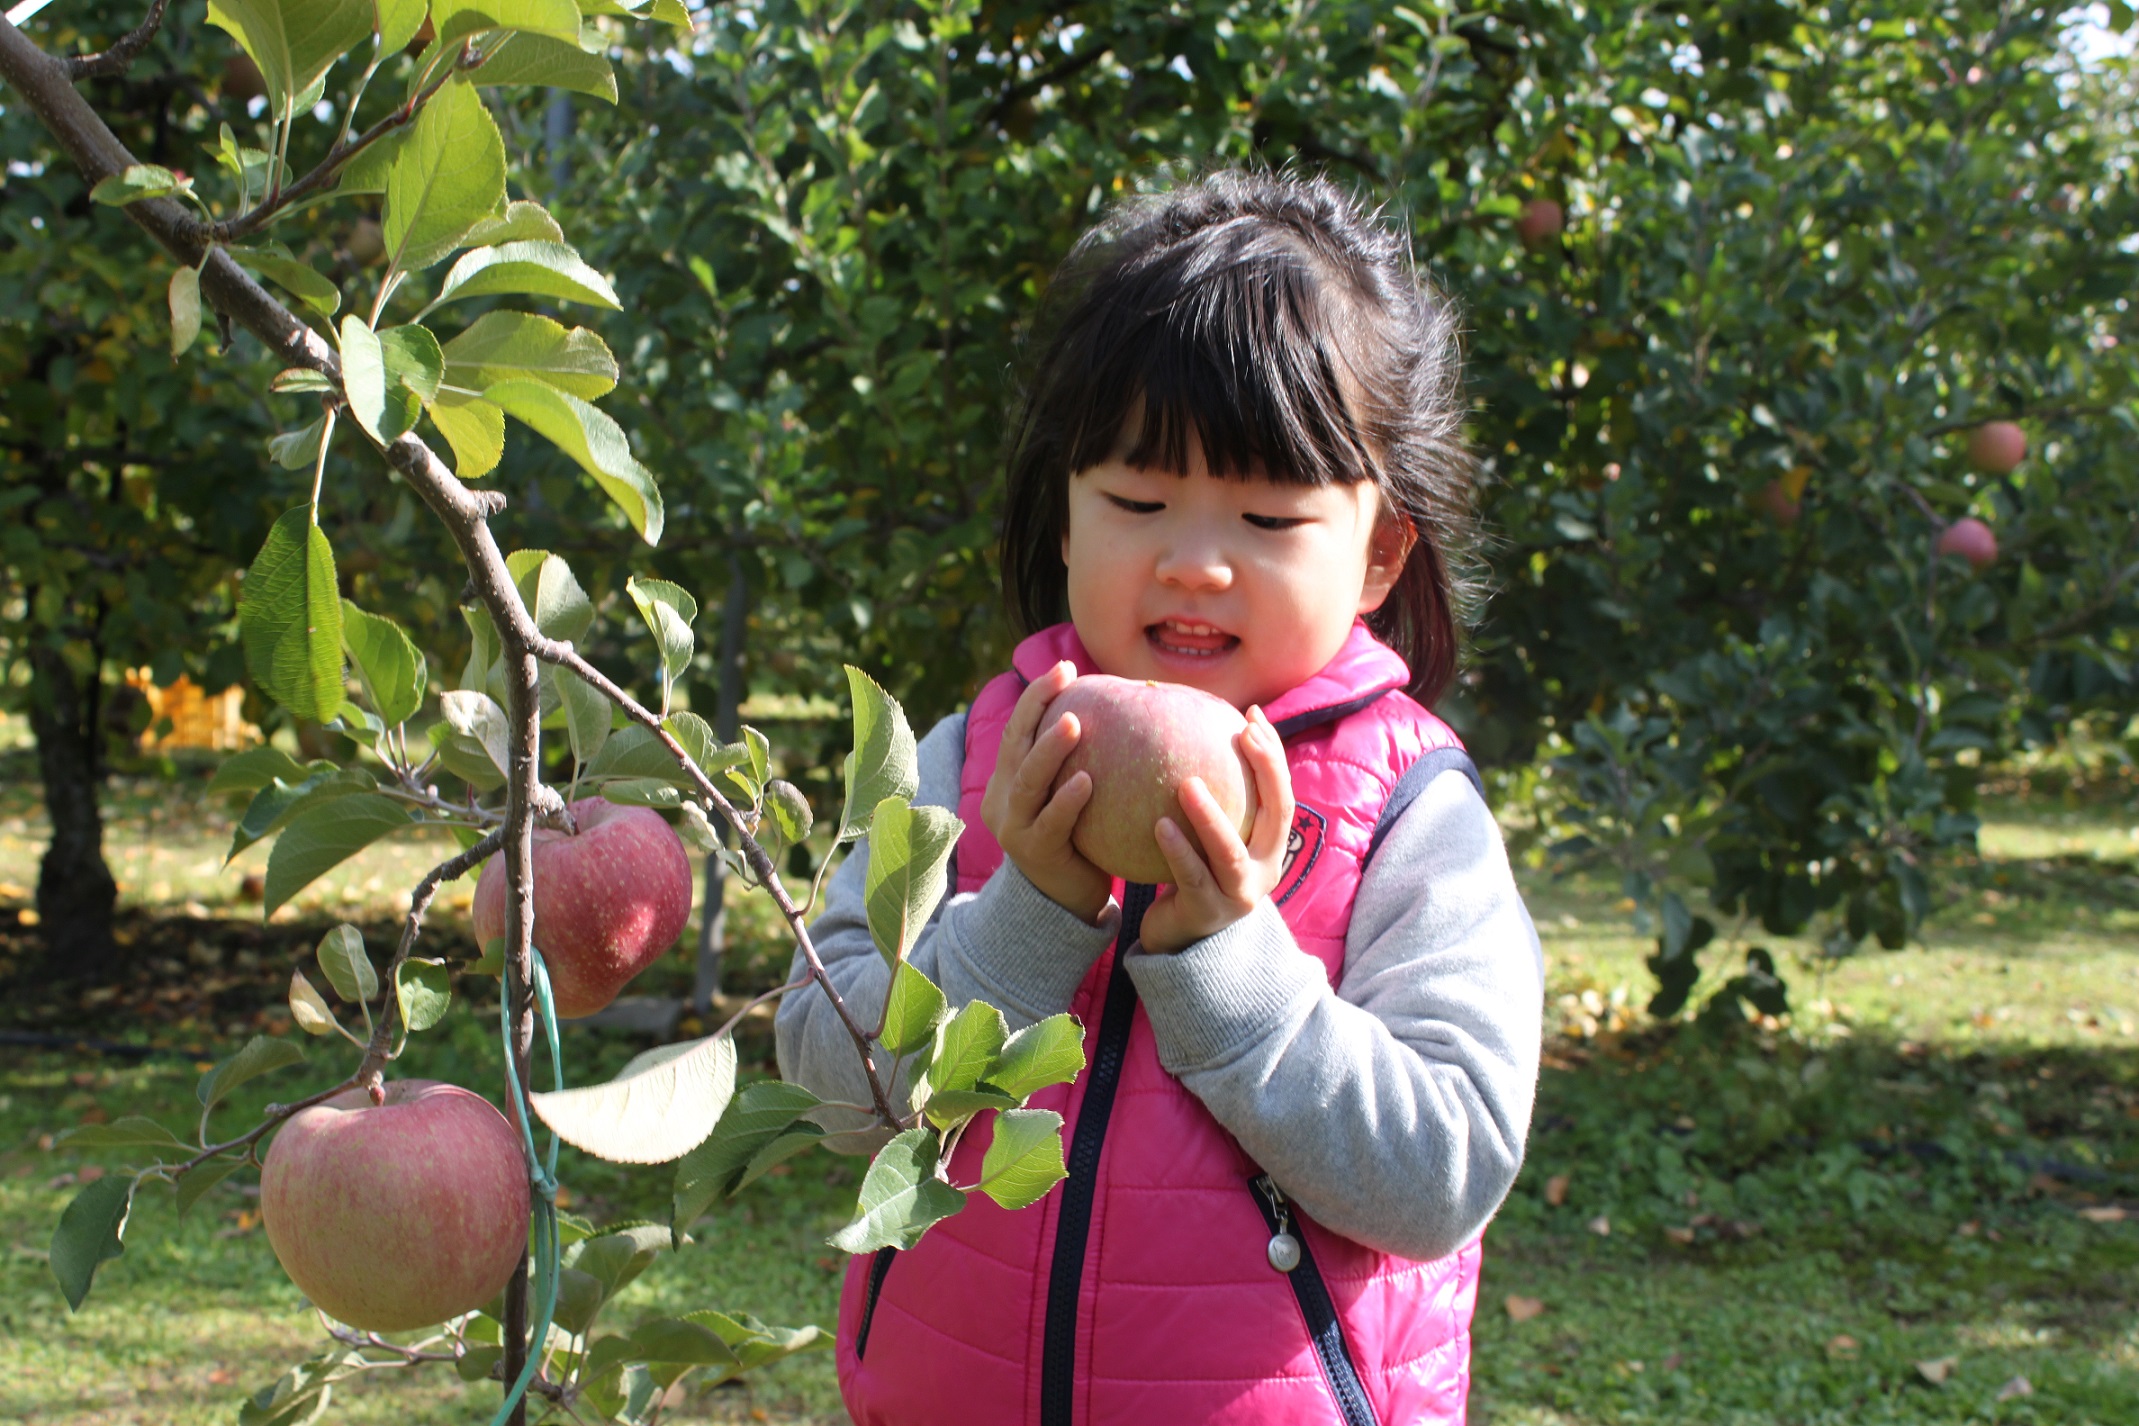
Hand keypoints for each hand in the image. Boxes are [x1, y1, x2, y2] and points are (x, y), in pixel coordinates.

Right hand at [979, 661, 1111, 923]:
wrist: (1064, 903)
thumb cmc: (1077, 841)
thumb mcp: (1069, 798)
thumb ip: (1077, 763)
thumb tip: (1121, 714)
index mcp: (1007, 781)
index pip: (1018, 729)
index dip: (1037, 696)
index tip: (1066, 667)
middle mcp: (1003, 800)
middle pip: (1015, 744)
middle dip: (1037, 706)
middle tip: (1064, 676)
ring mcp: (1014, 828)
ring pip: (1028, 781)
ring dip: (1050, 749)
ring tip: (1074, 723)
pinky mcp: (1035, 853)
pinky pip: (1051, 822)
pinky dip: (1066, 800)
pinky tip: (1086, 781)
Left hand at [1137, 706, 1293, 953]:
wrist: (1182, 943)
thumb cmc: (1193, 877)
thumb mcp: (1210, 839)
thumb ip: (1212, 801)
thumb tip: (1189, 733)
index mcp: (1269, 847)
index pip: (1281, 793)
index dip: (1272, 754)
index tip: (1251, 716)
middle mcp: (1264, 870)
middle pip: (1276, 814)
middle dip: (1265, 770)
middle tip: (1241, 735)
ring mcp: (1238, 895)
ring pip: (1230, 853)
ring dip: (1210, 817)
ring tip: (1186, 784)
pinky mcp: (1206, 914)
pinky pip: (1191, 878)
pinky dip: (1178, 850)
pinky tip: (1159, 825)